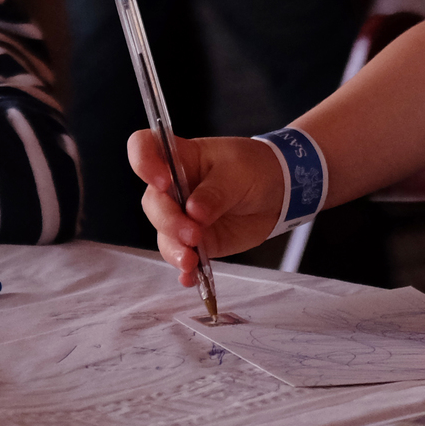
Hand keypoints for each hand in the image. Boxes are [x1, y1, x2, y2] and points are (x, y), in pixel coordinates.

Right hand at [128, 131, 285, 286]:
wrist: (280, 192)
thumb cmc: (255, 169)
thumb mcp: (238, 173)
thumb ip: (215, 192)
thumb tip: (193, 213)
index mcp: (180, 157)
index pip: (143, 148)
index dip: (143, 162)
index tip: (161, 181)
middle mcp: (174, 186)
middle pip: (153, 202)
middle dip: (168, 221)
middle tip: (194, 234)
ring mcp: (182, 215)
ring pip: (164, 234)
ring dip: (174, 250)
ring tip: (191, 262)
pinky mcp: (196, 240)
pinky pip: (181, 255)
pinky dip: (184, 269)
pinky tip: (191, 278)